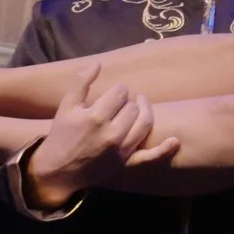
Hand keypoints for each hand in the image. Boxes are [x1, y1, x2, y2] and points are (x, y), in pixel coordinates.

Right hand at [27, 63, 177, 205]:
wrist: (58, 171)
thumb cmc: (62, 135)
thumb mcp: (66, 106)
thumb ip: (80, 82)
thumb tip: (98, 62)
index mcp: (96, 117)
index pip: (120, 93)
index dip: (117, 91)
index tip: (111, 95)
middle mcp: (111, 134)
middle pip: (133, 107)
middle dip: (127, 102)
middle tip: (119, 104)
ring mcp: (121, 151)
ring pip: (144, 124)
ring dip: (144, 112)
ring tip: (139, 107)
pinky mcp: (126, 164)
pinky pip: (149, 157)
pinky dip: (164, 150)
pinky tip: (175, 141)